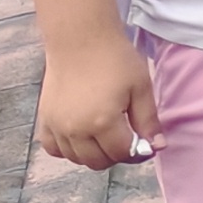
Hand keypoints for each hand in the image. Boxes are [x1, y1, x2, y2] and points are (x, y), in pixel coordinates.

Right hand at [35, 34, 155, 171]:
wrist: (80, 40)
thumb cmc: (115, 60)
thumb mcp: (141, 88)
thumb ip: (148, 121)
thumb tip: (158, 146)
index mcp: (102, 123)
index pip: (122, 154)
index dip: (138, 152)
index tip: (146, 143)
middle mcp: (75, 130)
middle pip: (98, 162)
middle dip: (117, 155)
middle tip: (127, 138)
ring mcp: (56, 127)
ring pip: (76, 158)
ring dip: (93, 154)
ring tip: (106, 135)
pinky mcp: (45, 120)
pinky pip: (54, 148)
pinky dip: (68, 149)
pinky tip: (82, 136)